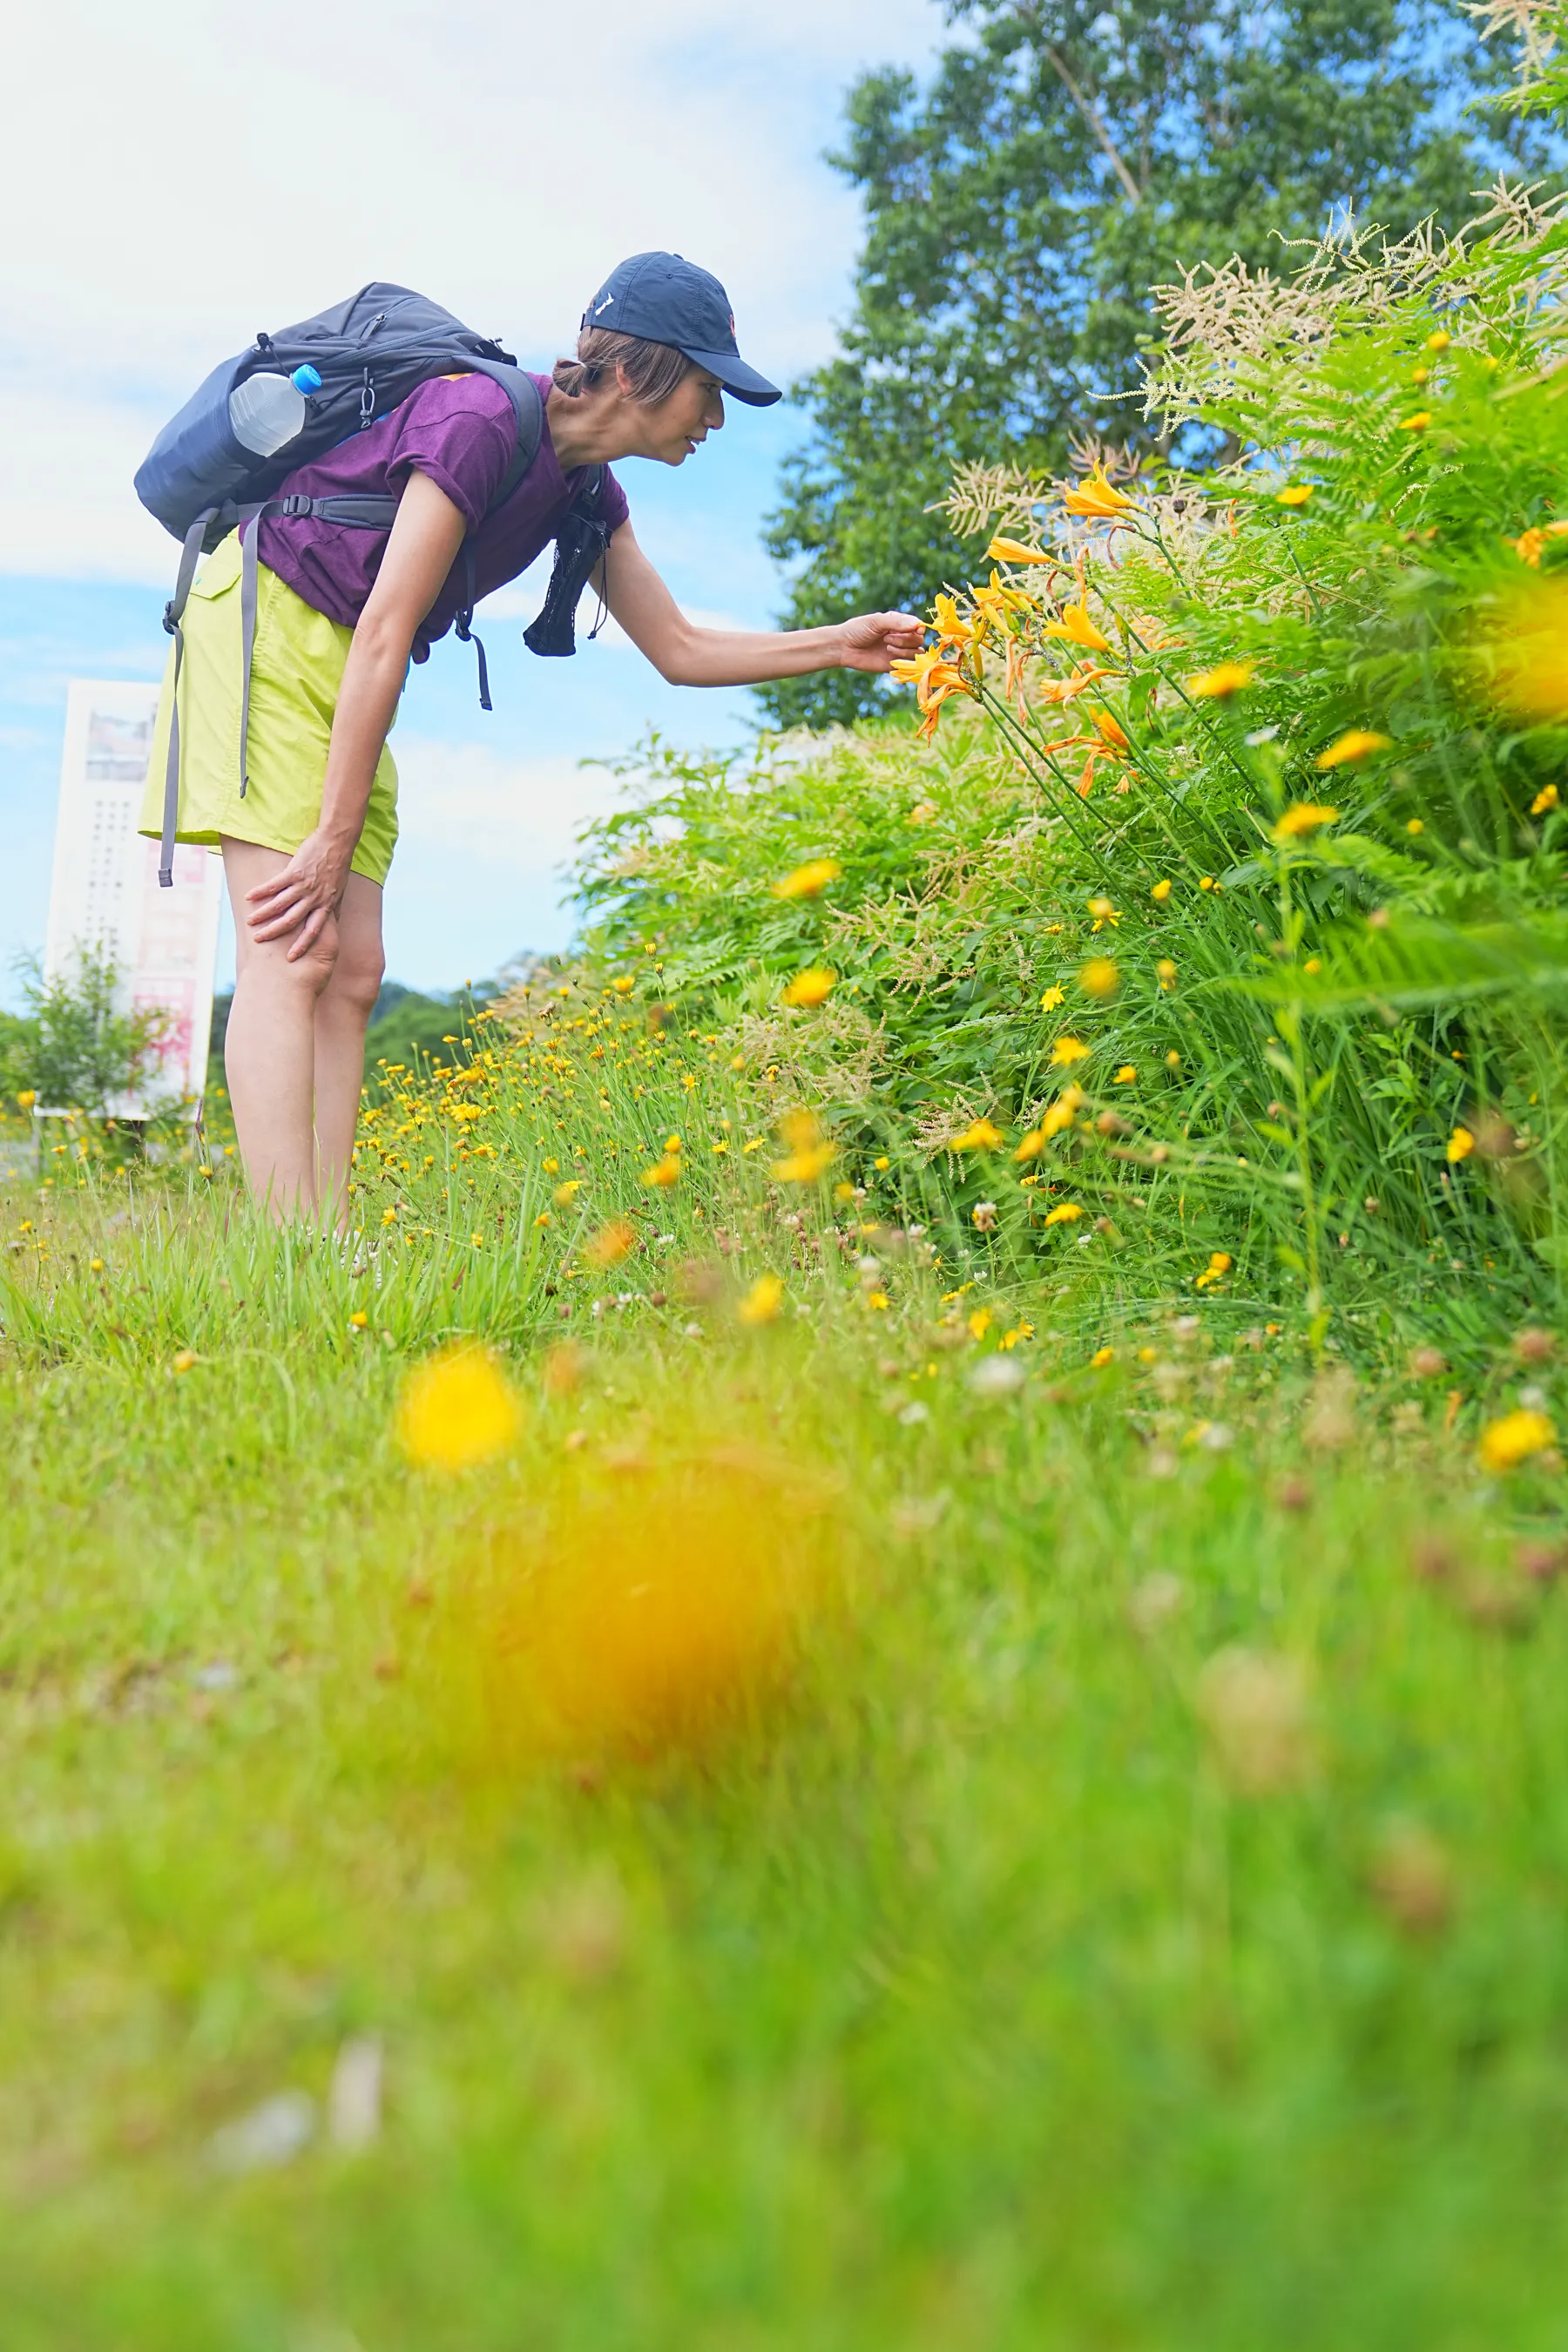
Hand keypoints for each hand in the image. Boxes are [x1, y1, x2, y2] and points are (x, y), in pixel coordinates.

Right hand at [245, 828, 351, 958]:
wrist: (337, 841)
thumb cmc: (337, 865)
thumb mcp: (339, 890)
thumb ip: (332, 907)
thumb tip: (333, 923)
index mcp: (326, 905)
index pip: (314, 930)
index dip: (302, 944)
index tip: (291, 957)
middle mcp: (314, 898)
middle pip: (291, 920)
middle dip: (274, 932)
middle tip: (259, 940)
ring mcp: (304, 885)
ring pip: (280, 904)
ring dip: (263, 914)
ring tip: (250, 921)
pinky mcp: (294, 871)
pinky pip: (274, 884)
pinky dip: (260, 891)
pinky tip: (248, 897)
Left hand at [837, 610, 927, 673]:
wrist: (843, 648)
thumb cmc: (858, 630)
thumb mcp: (877, 621)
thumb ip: (897, 622)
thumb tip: (919, 624)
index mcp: (898, 623)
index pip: (917, 625)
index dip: (918, 628)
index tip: (916, 630)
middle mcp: (900, 636)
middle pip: (918, 639)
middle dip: (906, 639)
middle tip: (886, 639)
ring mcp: (898, 651)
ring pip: (916, 652)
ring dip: (904, 650)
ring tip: (887, 647)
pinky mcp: (894, 665)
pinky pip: (909, 665)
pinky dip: (904, 662)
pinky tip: (890, 658)